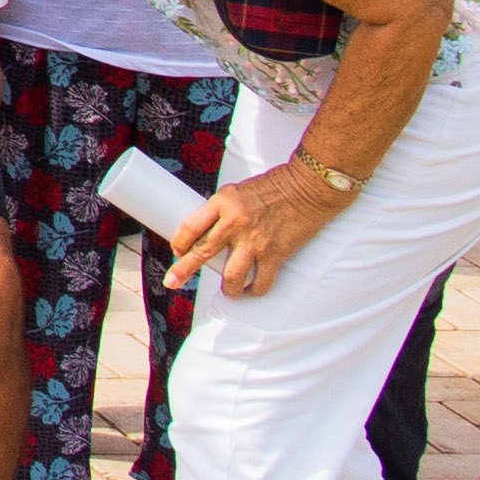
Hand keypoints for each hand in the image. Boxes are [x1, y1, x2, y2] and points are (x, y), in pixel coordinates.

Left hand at [161, 158, 336, 297]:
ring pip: (231, 275)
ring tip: (227, 292)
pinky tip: (251, 290)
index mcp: (223, 202)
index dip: (180, 242)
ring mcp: (255, 241)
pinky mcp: (276, 254)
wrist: (307, 188)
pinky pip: (261, 281)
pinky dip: (254, 290)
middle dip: (184, 270)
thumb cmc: (272, 187)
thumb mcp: (236, 192)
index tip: (177, 251)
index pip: (191, 226)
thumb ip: (220, 211)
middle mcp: (235, 222)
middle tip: (172, 282)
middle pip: (203, 251)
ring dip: (226, 288)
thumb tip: (206, 233)